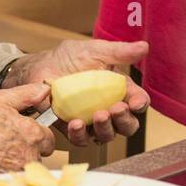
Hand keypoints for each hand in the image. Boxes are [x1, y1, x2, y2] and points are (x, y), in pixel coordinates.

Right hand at [0, 83, 56, 177]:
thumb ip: (26, 94)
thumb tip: (45, 90)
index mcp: (31, 134)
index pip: (49, 139)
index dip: (36, 135)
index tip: (21, 134)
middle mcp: (29, 156)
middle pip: (40, 156)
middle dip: (28, 150)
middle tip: (7, 144)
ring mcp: (18, 173)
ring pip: (28, 169)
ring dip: (18, 163)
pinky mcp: (7, 185)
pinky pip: (16, 180)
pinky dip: (8, 174)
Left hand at [1, 40, 149, 144]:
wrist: (41, 66)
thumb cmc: (71, 58)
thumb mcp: (95, 51)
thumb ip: (119, 52)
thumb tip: (144, 47)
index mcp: (120, 91)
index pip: (137, 101)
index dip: (139, 103)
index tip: (135, 102)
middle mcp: (109, 109)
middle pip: (126, 125)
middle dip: (124, 120)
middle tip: (117, 109)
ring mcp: (90, 121)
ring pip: (106, 135)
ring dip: (105, 128)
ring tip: (99, 115)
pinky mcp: (72, 128)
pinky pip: (80, 139)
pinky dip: (79, 134)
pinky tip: (76, 123)